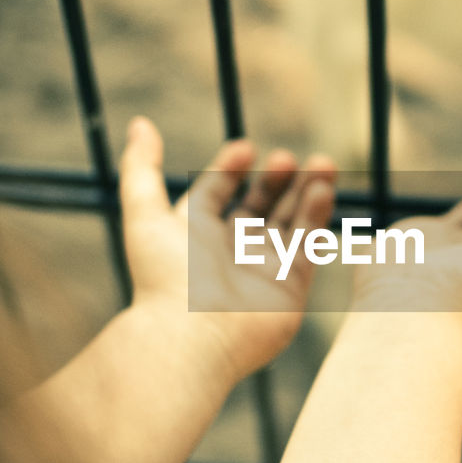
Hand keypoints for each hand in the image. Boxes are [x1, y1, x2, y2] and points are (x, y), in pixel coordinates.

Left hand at [120, 117, 335, 381]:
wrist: (191, 338)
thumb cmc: (164, 278)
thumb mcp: (144, 213)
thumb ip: (141, 167)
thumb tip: (139, 124)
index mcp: (194, 237)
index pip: (215, 194)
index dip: (229, 169)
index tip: (245, 148)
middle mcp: (229, 254)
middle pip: (259, 207)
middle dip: (275, 180)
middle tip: (286, 157)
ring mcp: (261, 272)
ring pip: (290, 223)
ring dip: (305, 192)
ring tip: (321, 162)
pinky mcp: (289, 290)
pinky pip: (308, 247)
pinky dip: (317, 216)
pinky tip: (322, 188)